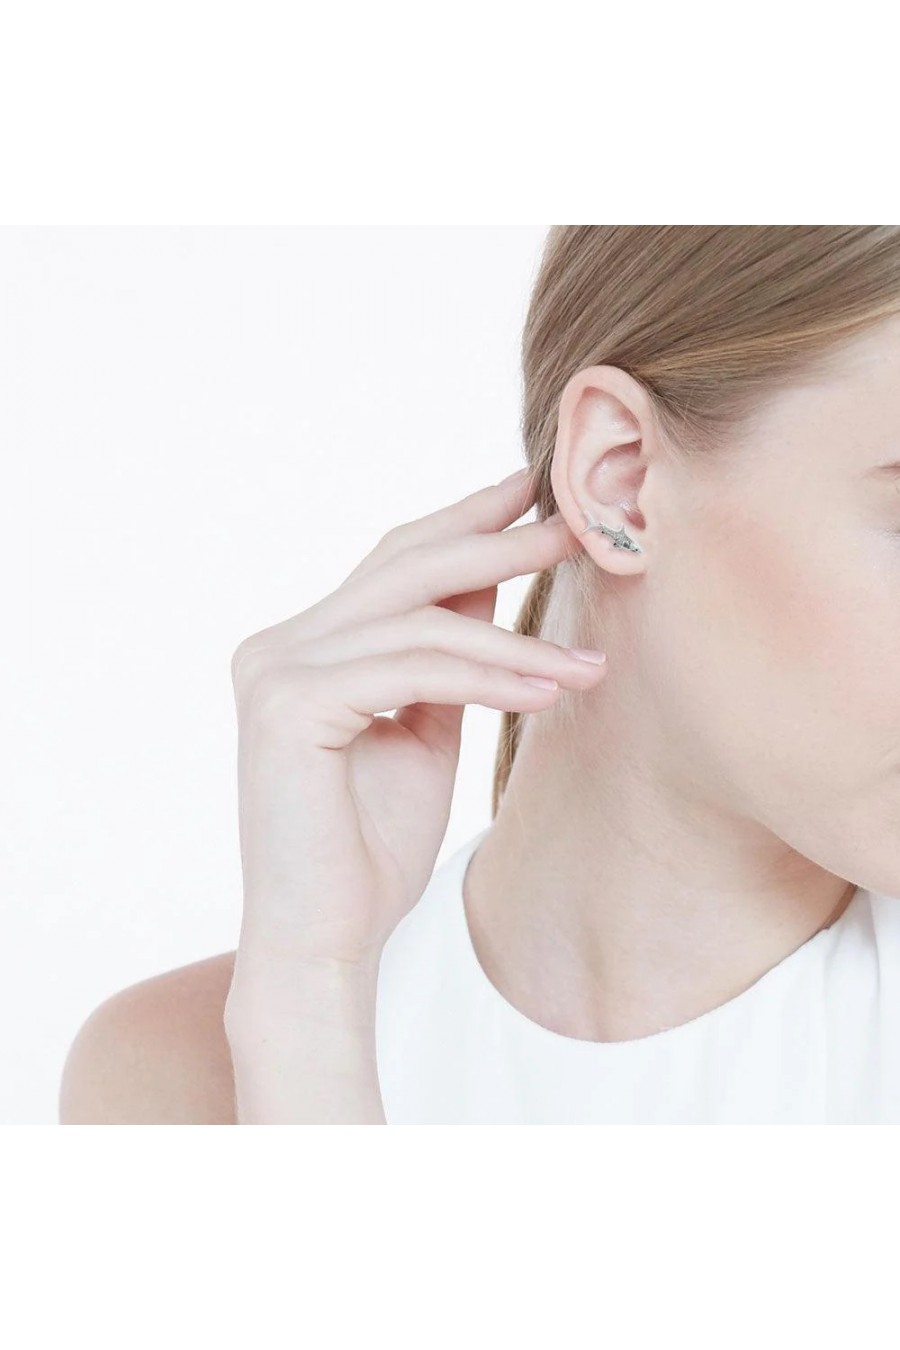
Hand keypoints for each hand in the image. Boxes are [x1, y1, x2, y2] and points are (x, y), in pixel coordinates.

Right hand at [226, 469, 607, 987]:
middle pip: (403, 568)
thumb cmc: (372, 849)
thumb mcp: (426, 729)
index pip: (393, 564)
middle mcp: (277, 646)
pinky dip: (488, 677)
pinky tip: (548, 691)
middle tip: (574, 529)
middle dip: (496, 543)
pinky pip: (413, 670)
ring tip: (587, 659)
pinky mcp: (289, 707)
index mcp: (302, 647)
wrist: (326, 942)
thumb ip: (448, 654)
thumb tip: (494, 576)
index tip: (535, 494)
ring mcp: (274, 671)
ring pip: (418, 621)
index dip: (464, 521)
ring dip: (516, 639)